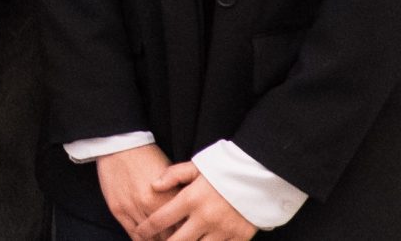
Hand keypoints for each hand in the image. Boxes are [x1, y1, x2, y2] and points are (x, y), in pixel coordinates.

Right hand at [90, 144, 180, 234]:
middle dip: (173, 239)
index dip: (186, 233)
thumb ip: (179, 197)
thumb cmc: (149, 158)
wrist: (121, 145)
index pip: (183, 226)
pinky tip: (147, 240)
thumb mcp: (171, 175)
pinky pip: (133, 235)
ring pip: (150, 238)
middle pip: (168, 236)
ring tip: (162, 240)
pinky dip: (142, 240)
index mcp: (169, 196)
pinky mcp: (118, 210)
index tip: (187, 234)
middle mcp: (151, 205)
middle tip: (178, 238)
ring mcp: (133, 209)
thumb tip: (186, 217)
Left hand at [143, 163, 257, 240]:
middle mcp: (205, 218)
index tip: (139, 232)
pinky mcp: (238, 238)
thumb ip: (174, 175)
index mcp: (191, 199)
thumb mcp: (197, 166)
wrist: (261, 175)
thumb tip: (153, 186)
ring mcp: (222, 230)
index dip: (146, 229)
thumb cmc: (225, 169)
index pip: (161, 219)